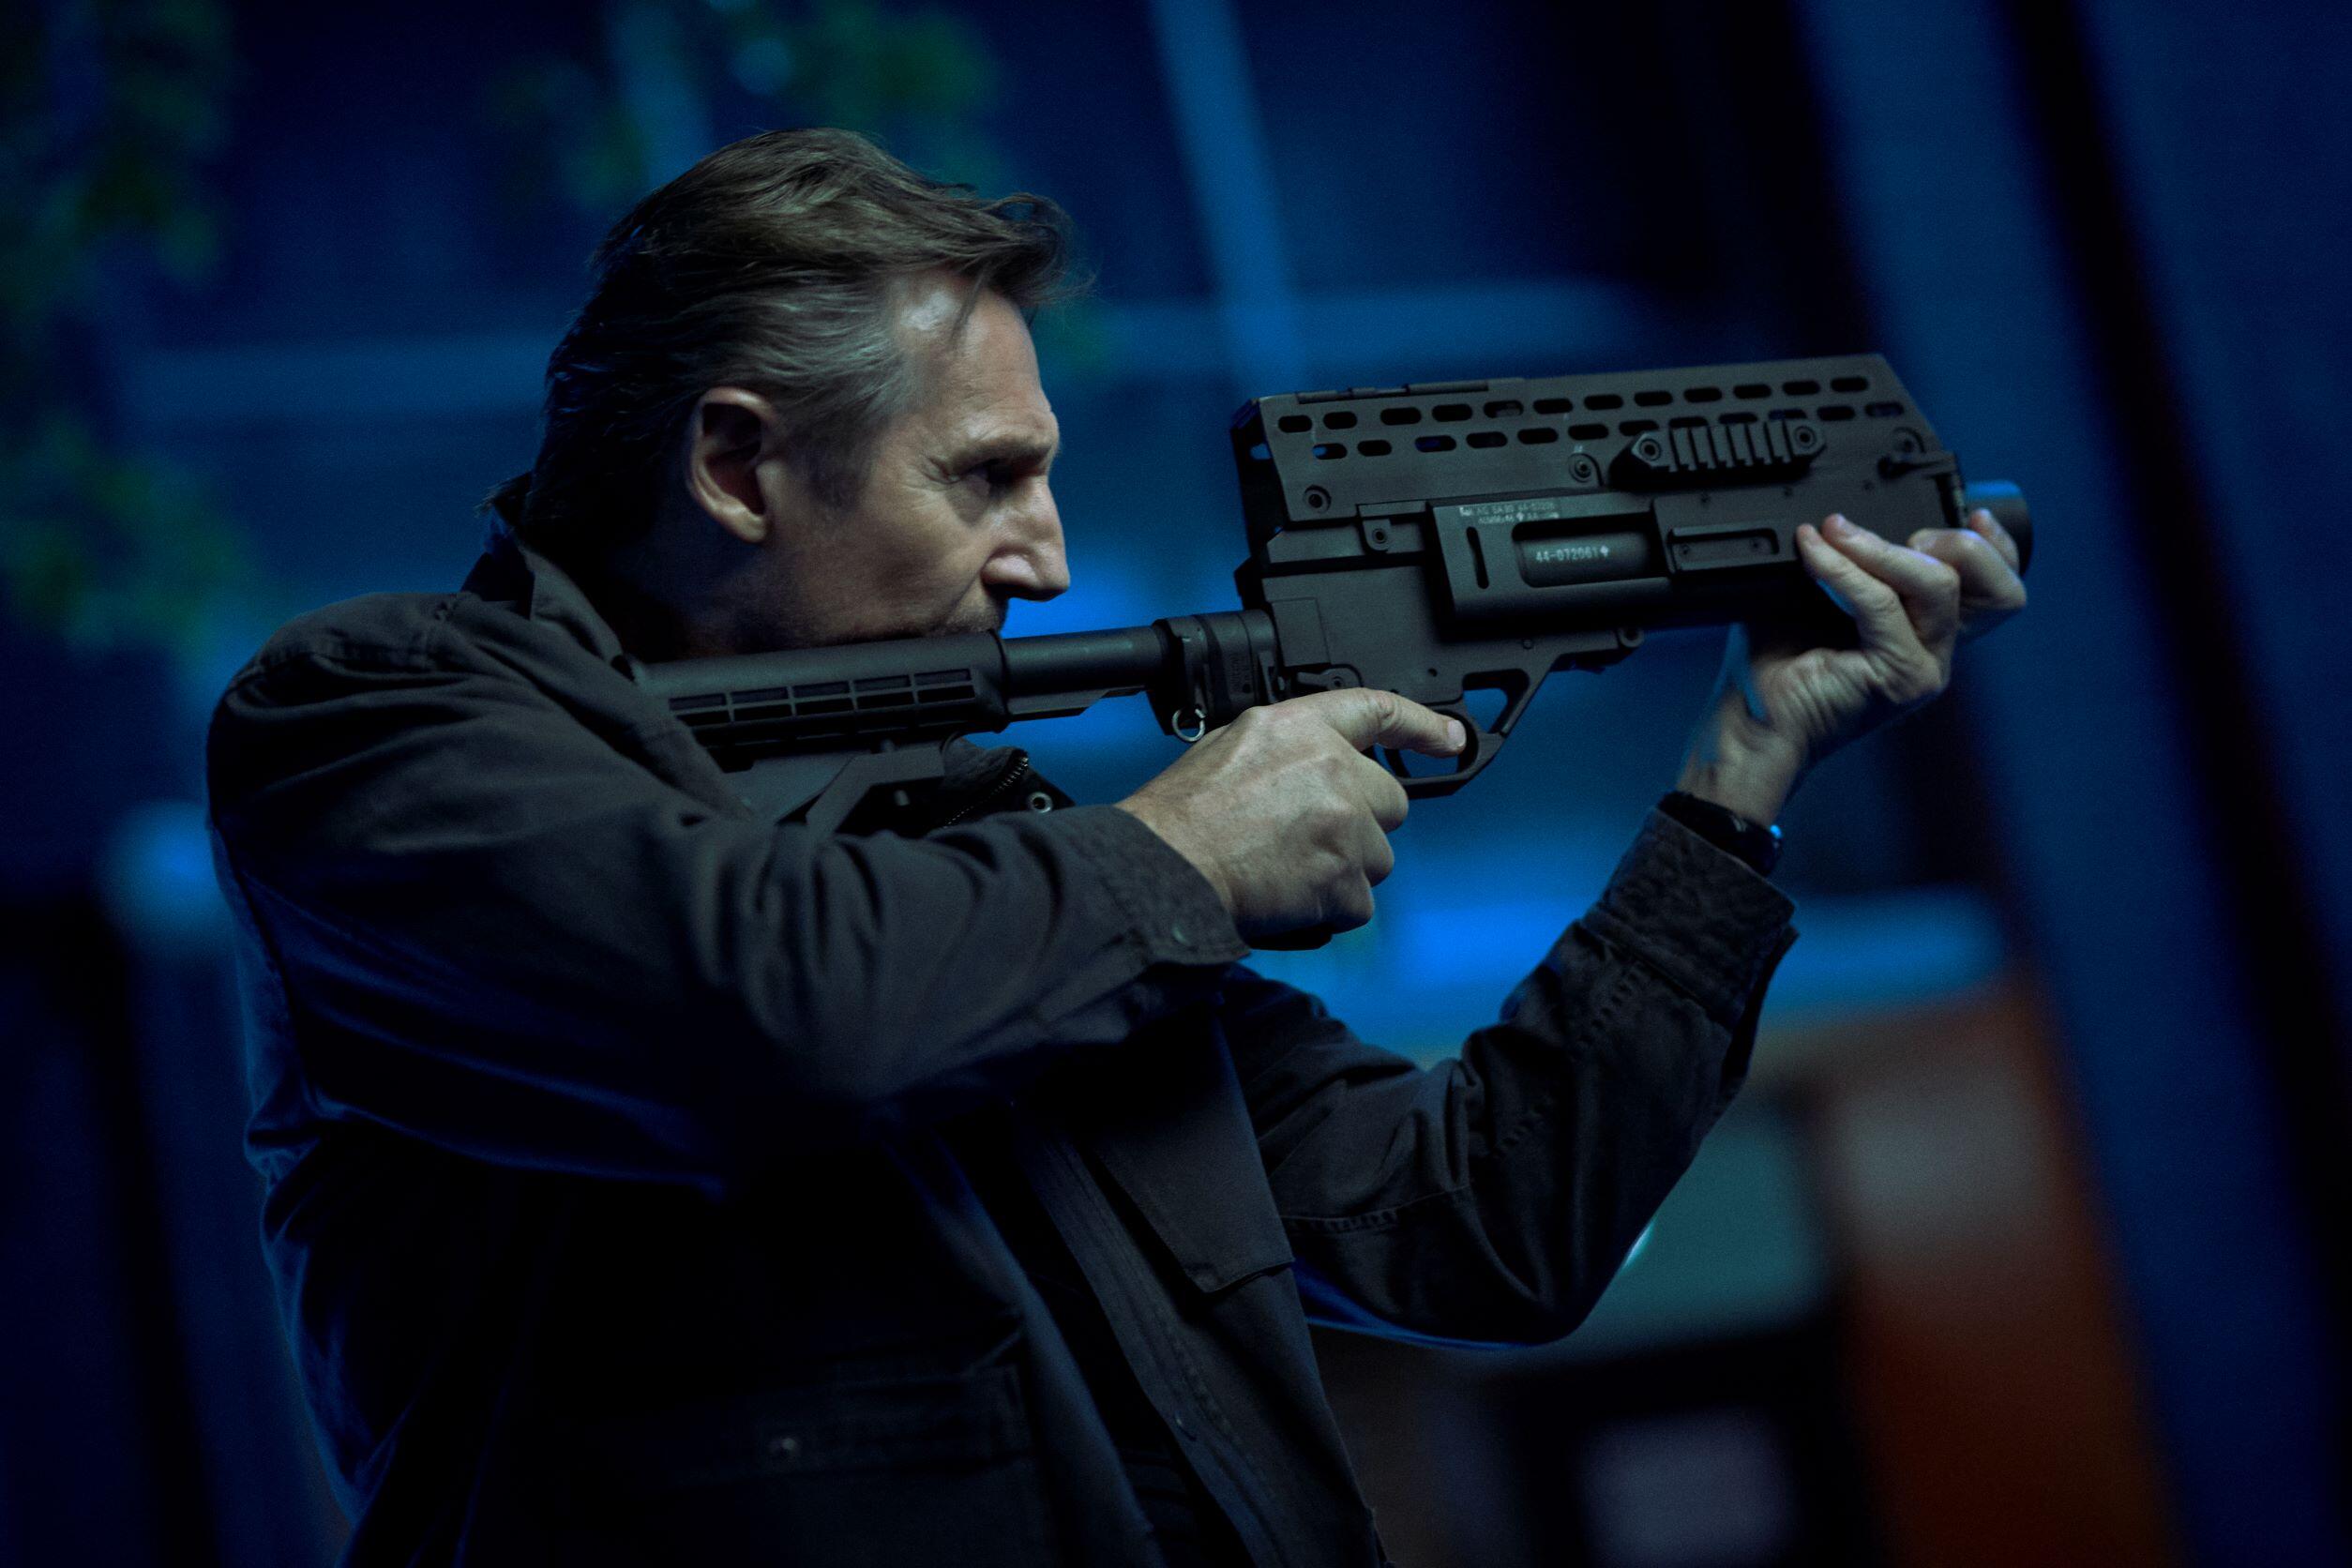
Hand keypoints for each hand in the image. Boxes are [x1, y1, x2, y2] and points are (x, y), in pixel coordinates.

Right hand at [1116, 688, 1463, 947]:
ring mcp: (1344, 823)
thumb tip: (1317, 770)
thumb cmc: (1183, 815)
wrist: (1167, 866)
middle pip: (1390, 803)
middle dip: (1361, 826)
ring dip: (1343, 872)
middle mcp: (1332, 768)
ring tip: (1287, 871)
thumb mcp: (1232, 746)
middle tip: (1309, 841)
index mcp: (1301, 729)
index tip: (1451, 738)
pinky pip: (1359, 903)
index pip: (1377, 710)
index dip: (1422, 725)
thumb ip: (1289, 750)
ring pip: (1377, 858)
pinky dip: (1330, 909)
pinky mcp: (1344, 876)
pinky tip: (1290, 897)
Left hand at [1677, 508, 2027, 823]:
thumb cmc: (1773, 669)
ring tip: (1838, 534)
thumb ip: (1846, 561)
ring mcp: (1923, 669)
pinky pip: (1882, 603)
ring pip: (1938, 585)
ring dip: (1884, 548)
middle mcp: (1934, 653)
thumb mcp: (1812, 598)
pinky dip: (1845, 570)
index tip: (1973, 514)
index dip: (1997, 548)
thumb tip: (1839, 514)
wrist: (1750, 727)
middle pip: (1991, 586)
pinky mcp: (1901, 677)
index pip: (1996, 590)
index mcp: (1925, 633)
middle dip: (1951, 541)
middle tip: (1894, 532)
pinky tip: (1815, 552)